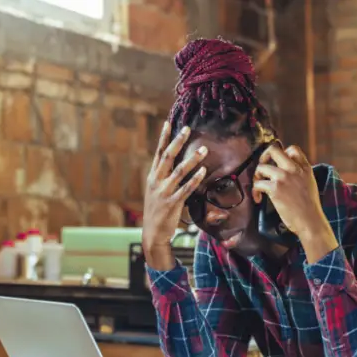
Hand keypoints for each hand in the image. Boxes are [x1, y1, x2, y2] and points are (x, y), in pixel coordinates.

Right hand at [141, 122, 207, 269]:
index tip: (169, 123)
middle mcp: (156, 181)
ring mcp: (164, 192)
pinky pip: (186, 188)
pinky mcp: (172, 203)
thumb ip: (163, 178)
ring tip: (204, 150)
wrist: (152, 233)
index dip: (163, 138)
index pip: (158, 153)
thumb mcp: (155, 191)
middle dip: (178, 142)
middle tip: (188, 129)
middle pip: (167, 157)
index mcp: (152, 177)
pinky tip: (203, 171)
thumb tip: (174, 164)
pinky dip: (195, 179)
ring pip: (179, 171)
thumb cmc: (157, 211)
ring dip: (192, 159)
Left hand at [253, 145, 337, 260]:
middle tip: (262, 169)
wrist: (310, 221)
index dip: (281, 153)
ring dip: (257, 177)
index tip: (277, 164)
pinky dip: (255, 192)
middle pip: (273, 150)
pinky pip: (257, 184)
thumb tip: (286, 171)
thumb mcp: (310, 183)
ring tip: (259, 187)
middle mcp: (293, 169)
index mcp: (305, 168)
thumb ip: (300, 174)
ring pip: (261, 167)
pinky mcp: (274, 189)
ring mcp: (283, 177)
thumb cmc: (310, 207)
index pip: (292, 148)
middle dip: (263, 157)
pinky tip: (259, 200)